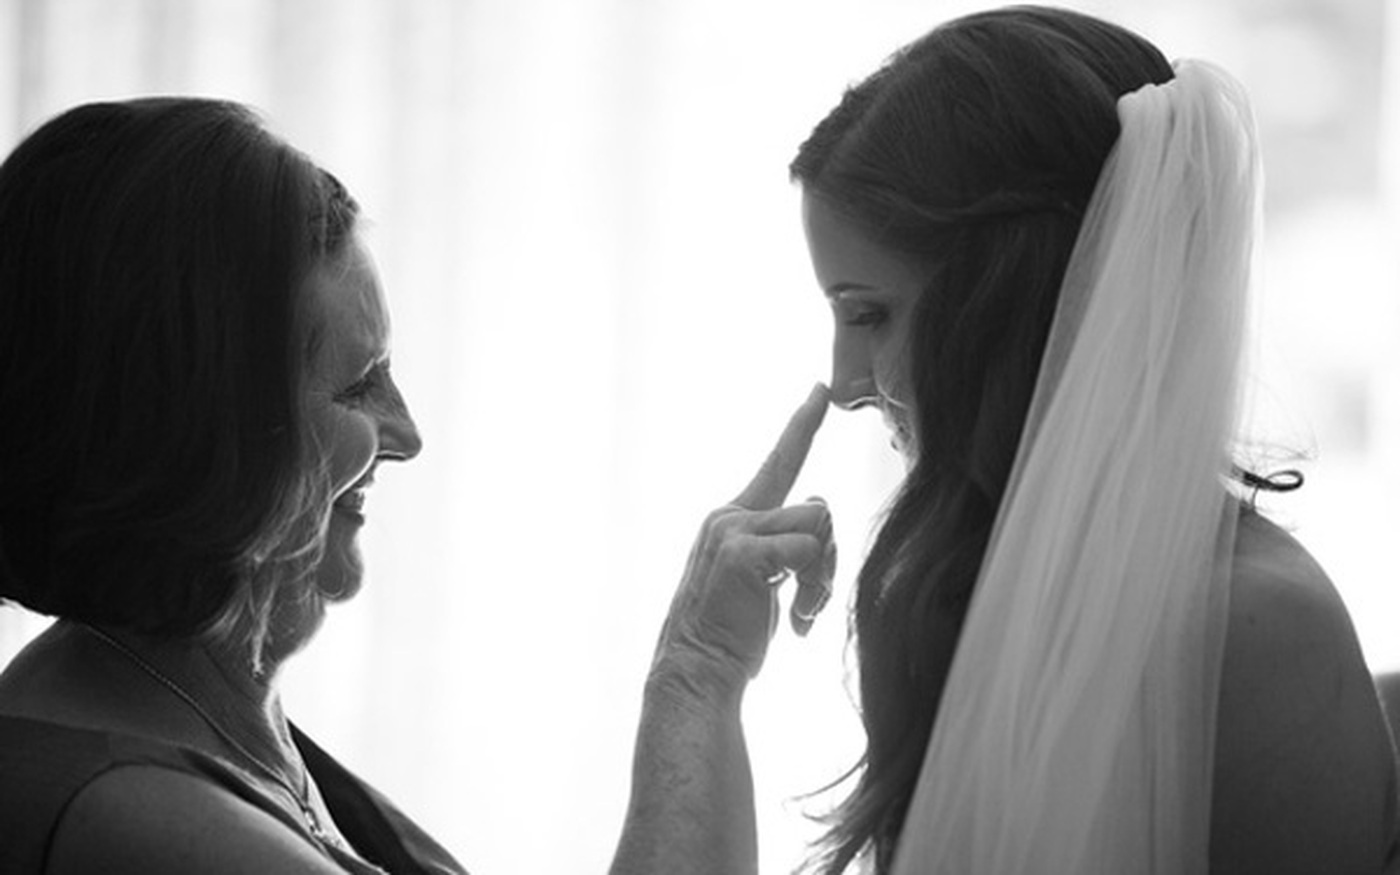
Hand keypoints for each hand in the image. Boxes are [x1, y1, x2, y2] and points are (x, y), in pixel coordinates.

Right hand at [653, 384, 836, 691]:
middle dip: (828, 559)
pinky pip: (807, 550)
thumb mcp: (761, 579)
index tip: (821, 390)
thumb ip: (784, 544)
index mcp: (734, 519)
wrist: (697, 673)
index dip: (802, 425)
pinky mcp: (740, 553)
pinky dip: (811, 590)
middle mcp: (730, 516)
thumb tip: (818, 519)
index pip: (778, 462)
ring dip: (822, 576)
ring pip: (818, 524)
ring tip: (800, 613)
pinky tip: (793, 623)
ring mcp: (732, 531)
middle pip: (819, 507)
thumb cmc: (731, 635)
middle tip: (809, 603)